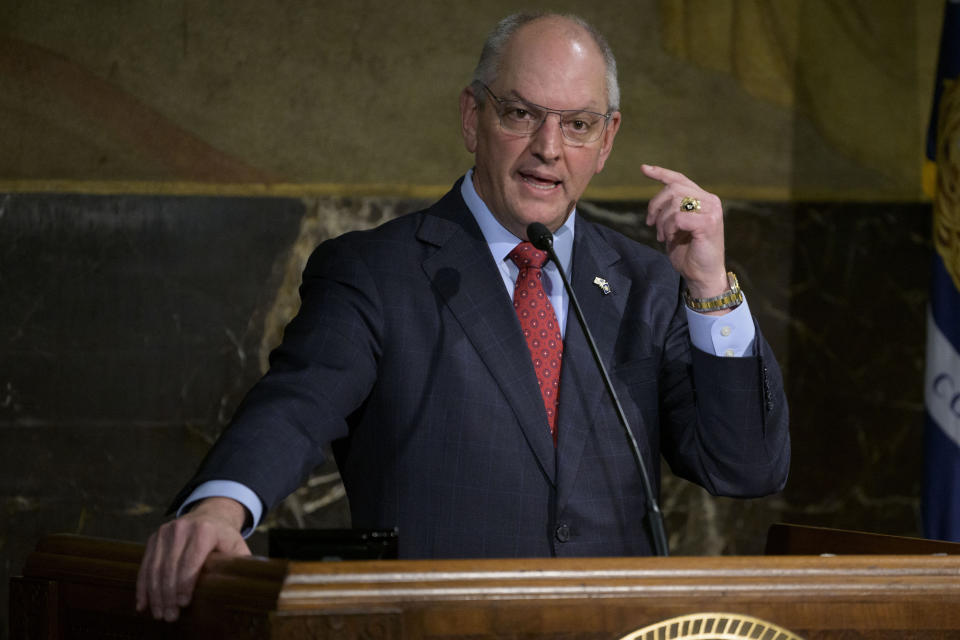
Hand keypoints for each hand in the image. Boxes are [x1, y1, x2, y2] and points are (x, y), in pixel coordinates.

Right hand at [136, 497, 250, 621]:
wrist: (210, 514)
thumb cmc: (226, 537)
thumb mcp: (237, 546)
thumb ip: (241, 563)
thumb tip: (248, 585)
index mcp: (205, 530)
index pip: (191, 561)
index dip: (186, 584)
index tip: (184, 605)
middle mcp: (182, 528)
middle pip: (171, 567)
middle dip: (169, 595)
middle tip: (170, 617)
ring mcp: (166, 531)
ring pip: (155, 568)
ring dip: (155, 594)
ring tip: (159, 614)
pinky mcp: (154, 537)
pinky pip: (145, 564)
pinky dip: (143, 586)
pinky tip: (143, 604)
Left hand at [642, 164, 728, 299]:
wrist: (702, 275)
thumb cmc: (688, 253)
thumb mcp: (676, 227)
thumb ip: (671, 210)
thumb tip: (656, 200)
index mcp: (704, 199)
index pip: (680, 180)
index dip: (661, 173)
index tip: (644, 169)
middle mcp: (711, 201)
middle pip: (673, 189)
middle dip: (655, 205)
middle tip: (651, 224)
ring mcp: (712, 211)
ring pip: (674, 203)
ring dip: (662, 221)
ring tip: (663, 236)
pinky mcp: (709, 223)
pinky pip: (678, 217)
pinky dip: (669, 228)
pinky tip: (671, 238)